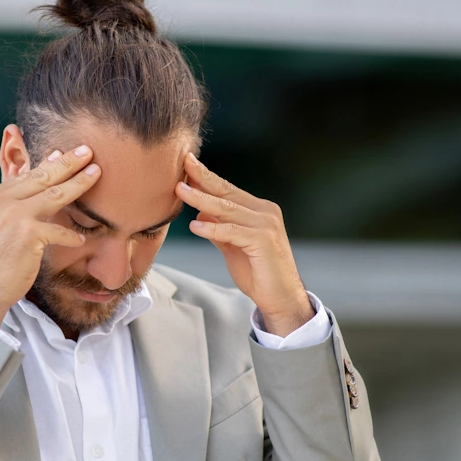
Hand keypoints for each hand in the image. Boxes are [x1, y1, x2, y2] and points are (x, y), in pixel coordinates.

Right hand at [0, 146, 100, 326]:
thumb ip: (13, 204)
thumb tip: (36, 181)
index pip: (25, 176)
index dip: (49, 164)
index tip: (65, 154)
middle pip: (41, 178)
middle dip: (67, 163)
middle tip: (87, 151)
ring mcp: (13, 216)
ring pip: (54, 195)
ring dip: (78, 184)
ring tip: (96, 173)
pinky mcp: (27, 234)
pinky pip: (58, 230)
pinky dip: (70, 237)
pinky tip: (80, 240)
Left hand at [175, 153, 313, 336]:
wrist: (280, 297)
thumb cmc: (257, 272)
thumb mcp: (232, 246)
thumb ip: (220, 228)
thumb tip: (201, 212)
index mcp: (258, 210)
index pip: (227, 190)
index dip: (206, 177)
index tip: (186, 163)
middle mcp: (265, 212)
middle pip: (227, 192)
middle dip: (202, 178)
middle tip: (182, 164)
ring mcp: (266, 225)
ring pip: (227, 209)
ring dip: (201, 199)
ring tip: (180, 191)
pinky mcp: (264, 240)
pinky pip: (232, 231)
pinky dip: (212, 229)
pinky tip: (195, 226)